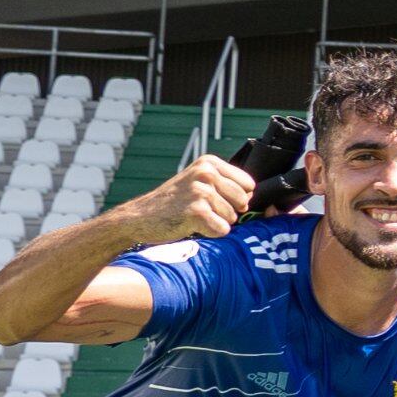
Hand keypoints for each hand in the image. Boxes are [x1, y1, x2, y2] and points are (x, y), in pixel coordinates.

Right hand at [134, 156, 255, 243]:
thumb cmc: (173, 203)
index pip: (249, 185)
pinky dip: (209, 233)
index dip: (236, 198)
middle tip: (200, 210)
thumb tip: (257, 197)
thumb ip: (225, 184)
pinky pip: (222, 230)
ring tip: (192, 216)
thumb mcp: (198, 183)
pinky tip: (190, 225)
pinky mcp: (197, 211)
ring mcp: (201, 191)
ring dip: (215, 222)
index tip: (215, 201)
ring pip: (232, 217)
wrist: (139, 217)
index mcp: (209, 163)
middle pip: (244, 201)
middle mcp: (206, 173)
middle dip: (227, 212)